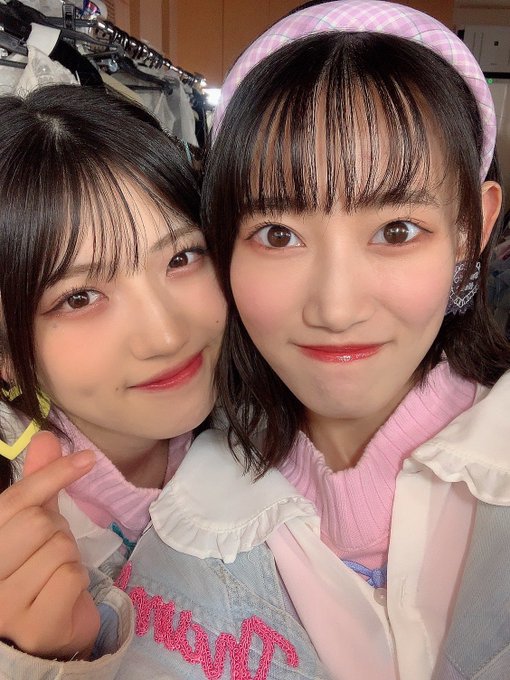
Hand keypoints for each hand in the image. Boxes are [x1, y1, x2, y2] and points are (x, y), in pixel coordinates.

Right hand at [0, 431, 99, 658]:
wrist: (43, 635)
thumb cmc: (34, 573)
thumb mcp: (33, 525)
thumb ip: (36, 485)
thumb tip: (45, 437)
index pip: (16, 501)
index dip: (52, 475)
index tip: (87, 458)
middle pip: (39, 523)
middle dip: (57, 530)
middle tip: (50, 551)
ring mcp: (4, 606)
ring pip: (59, 549)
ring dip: (69, 558)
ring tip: (54, 576)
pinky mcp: (33, 626)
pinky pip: (70, 577)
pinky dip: (77, 581)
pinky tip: (63, 596)